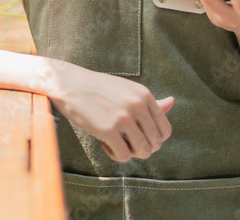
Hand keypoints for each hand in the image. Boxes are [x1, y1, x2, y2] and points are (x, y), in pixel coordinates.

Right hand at [45, 59, 173, 161]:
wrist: (67, 82)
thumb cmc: (97, 87)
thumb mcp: (127, 89)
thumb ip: (150, 101)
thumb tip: (172, 102)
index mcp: (144, 95)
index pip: (165, 130)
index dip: (153, 139)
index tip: (137, 135)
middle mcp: (137, 106)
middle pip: (155, 143)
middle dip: (140, 147)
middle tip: (124, 140)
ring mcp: (123, 118)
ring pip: (143, 151)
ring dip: (130, 152)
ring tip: (115, 142)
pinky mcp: (108, 130)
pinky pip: (124, 156)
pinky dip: (115, 154)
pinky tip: (104, 143)